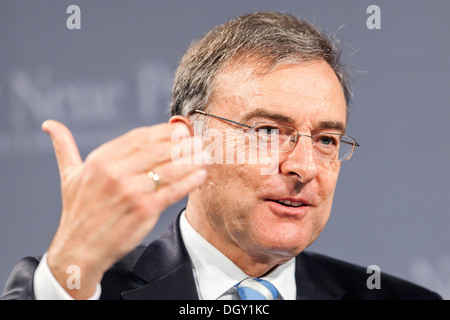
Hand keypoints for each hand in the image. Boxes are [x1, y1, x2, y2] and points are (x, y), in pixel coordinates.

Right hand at [42, 120, 206, 298]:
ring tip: (206, 155)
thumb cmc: (77, 211)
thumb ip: (64, 147)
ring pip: (169, 168)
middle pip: (158, 150)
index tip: (180, 129)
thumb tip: (49, 125)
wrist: (78, 250)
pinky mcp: (144, 210)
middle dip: (182, 143)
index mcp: (100, 159)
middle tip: (199, 140)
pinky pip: (173, 191)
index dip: (164, 132)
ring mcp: (131, 191)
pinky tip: (201, 175)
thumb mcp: (69, 175)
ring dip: (192, 160)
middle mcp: (115, 172)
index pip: (139, 137)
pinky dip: (190, 181)